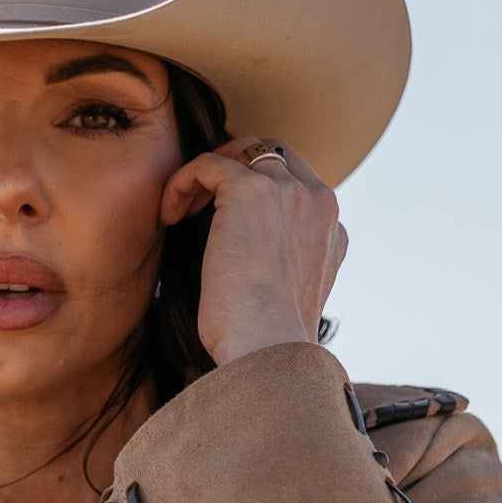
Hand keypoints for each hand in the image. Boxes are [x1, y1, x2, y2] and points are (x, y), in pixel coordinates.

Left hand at [160, 136, 347, 367]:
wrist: (268, 350)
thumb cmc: (268, 344)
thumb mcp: (291, 301)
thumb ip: (287, 271)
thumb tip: (254, 274)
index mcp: (333, 231)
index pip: (299, 187)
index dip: (261, 195)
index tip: (229, 224)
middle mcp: (318, 202)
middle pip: (274, 156)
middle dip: (237, 169)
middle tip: (204, 202)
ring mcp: (287, 191)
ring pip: (242, 152)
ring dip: (209, 174)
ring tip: (182, 210)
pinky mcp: (249, 190)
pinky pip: (208, 164)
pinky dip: (183, 181)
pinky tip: (168, 214)